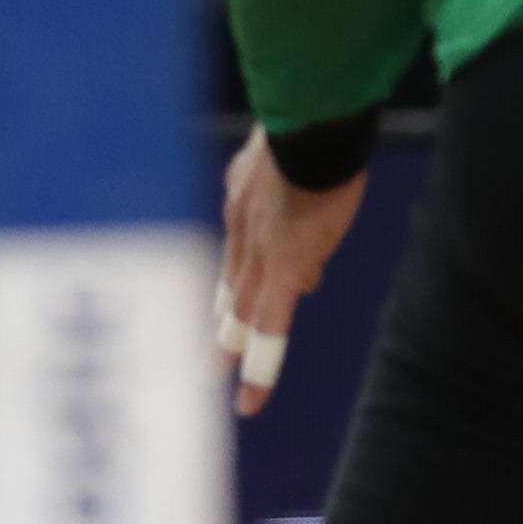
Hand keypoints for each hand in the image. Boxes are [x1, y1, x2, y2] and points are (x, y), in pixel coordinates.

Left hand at [217, 128, 366, 416]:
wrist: (312, 123)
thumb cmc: (316, 122)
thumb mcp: (301, 149)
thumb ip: (300, 179)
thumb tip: (308, 204)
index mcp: (245, 195)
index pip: (242, 245)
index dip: (240, 275)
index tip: (237, 297)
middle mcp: (242, 228)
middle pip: (232, 284)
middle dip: (221, 322)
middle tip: (207, 359)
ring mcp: (260, 254)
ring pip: (242, 313)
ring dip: (230, 349)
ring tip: (218, 383)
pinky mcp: (282, 274)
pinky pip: (268, 332)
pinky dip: (259, 368)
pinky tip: (249, 401)